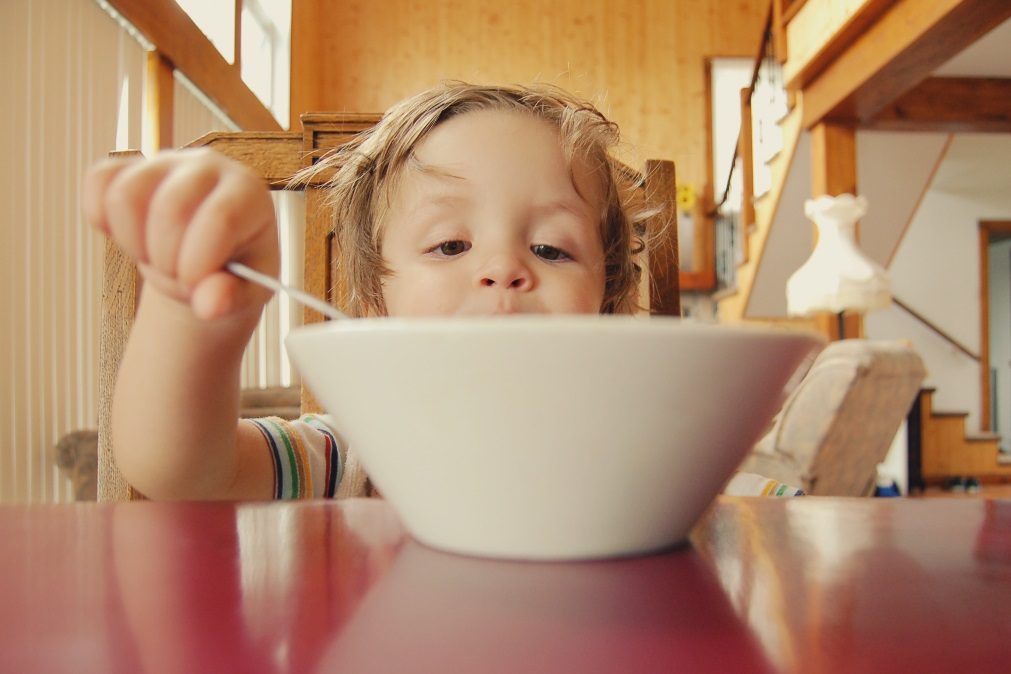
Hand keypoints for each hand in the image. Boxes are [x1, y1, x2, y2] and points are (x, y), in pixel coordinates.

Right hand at [83, 149, 279, 319]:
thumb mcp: (246, 291)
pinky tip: (130, 238)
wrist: (205, 255)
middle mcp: (208, 166)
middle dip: (167, 260)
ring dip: (133, 243)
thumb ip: (232, 298)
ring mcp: (164, 161)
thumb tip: (209, 304)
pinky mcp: (128, 166)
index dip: (198, 263)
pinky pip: (98, 181)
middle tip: (178, 276)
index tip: (194, 285)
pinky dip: (102, 219)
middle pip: (170, 209)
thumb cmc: (234, 270)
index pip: (219, 219)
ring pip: (126, 195)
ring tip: (156, 258)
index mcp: (248, 193)